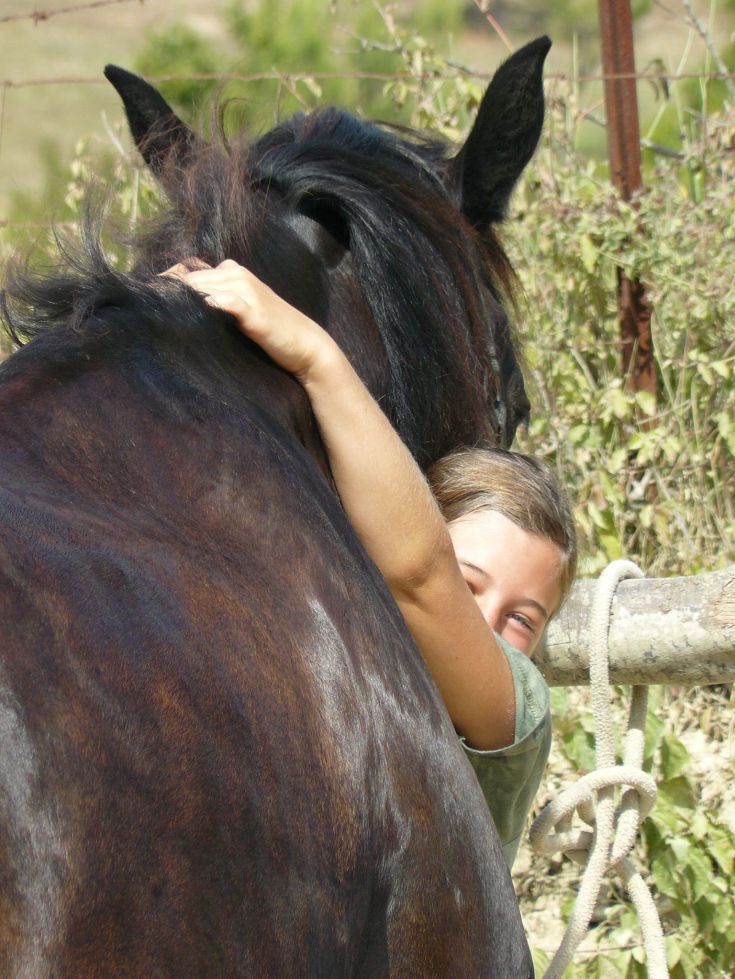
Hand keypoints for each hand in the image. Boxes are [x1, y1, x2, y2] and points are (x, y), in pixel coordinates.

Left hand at [161, 259, 334, 379]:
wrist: (306, 346)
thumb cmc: (272, 332)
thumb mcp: (241, 311)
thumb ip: (217, 304)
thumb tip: (181, 310)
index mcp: (233, 271)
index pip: (188, 270)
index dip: (166, 284)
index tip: (146, 301)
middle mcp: (237, 274)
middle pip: (189, 279)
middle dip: (165, 294)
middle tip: (140, 310)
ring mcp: (246, 290)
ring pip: (200, 288)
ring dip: (178, 301)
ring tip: (155, 315)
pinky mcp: (252, 310)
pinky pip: (222, 302)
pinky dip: (204, 307)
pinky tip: (187, 318)